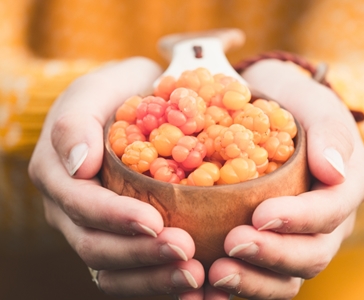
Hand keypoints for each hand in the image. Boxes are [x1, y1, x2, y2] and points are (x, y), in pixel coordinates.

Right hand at [28, 58, 205, 297]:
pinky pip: (134, 269)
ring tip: (195, 275)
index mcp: (58, 175)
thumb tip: (79, 166)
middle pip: (95, 246)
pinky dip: (161, 282)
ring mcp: (95, 226)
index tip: (154, 221)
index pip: (81, 206)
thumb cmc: (115, 93)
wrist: (134, 99)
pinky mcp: (121, 236)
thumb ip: (75, 123)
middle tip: (185, 252)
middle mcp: (71, 209)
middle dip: (139, 254)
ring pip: (113, 269)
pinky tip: (196, 286)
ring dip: (152, 277)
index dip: (114, 218)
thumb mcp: (94, 92)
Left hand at [205, 60, 363, 298]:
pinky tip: (207, 281)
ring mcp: (299, 235)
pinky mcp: (271, 243)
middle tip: (232, 244)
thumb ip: (330, 133)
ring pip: (288, 276)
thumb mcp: (315, 105)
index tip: (260, 215)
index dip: (300, 219)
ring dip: (253, 279)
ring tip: (217, 272)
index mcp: (346, 186)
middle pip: (312, 254)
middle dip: (273, 255)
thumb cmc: (293, 104)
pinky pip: (260, 274)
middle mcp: (327, 220)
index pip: (331, 212)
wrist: (271, 107)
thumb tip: (332, 172)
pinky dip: (239, 282)